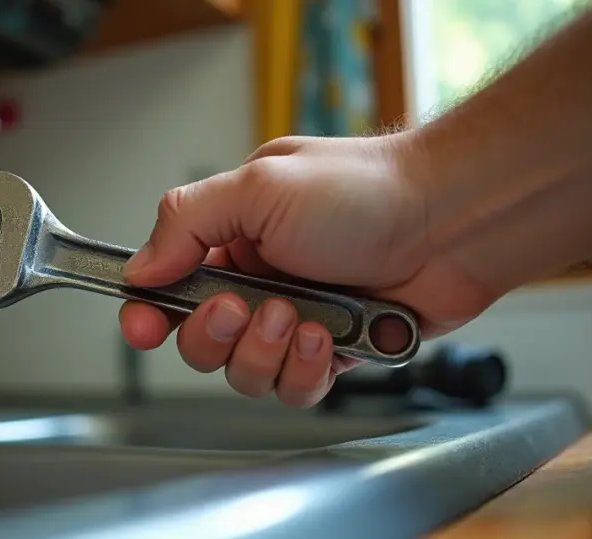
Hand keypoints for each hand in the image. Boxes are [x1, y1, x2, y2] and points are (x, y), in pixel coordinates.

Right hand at [118, 135, 499, 407]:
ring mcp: (294, 321)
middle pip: (199, 340)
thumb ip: (186, 222)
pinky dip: (306, 370)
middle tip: (244, 306)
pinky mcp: (331, 353)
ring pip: (244, 373)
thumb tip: (141, 267)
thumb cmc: (365, 191)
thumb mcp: (258, 187)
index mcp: (231, 237)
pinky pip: (294, 388)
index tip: (145, 324)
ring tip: (302, 317)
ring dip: (266, 351)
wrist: (450, 222)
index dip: (149, 310)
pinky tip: (329, 339)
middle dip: (216, 333)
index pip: (167, 284)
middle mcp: (257, 281)